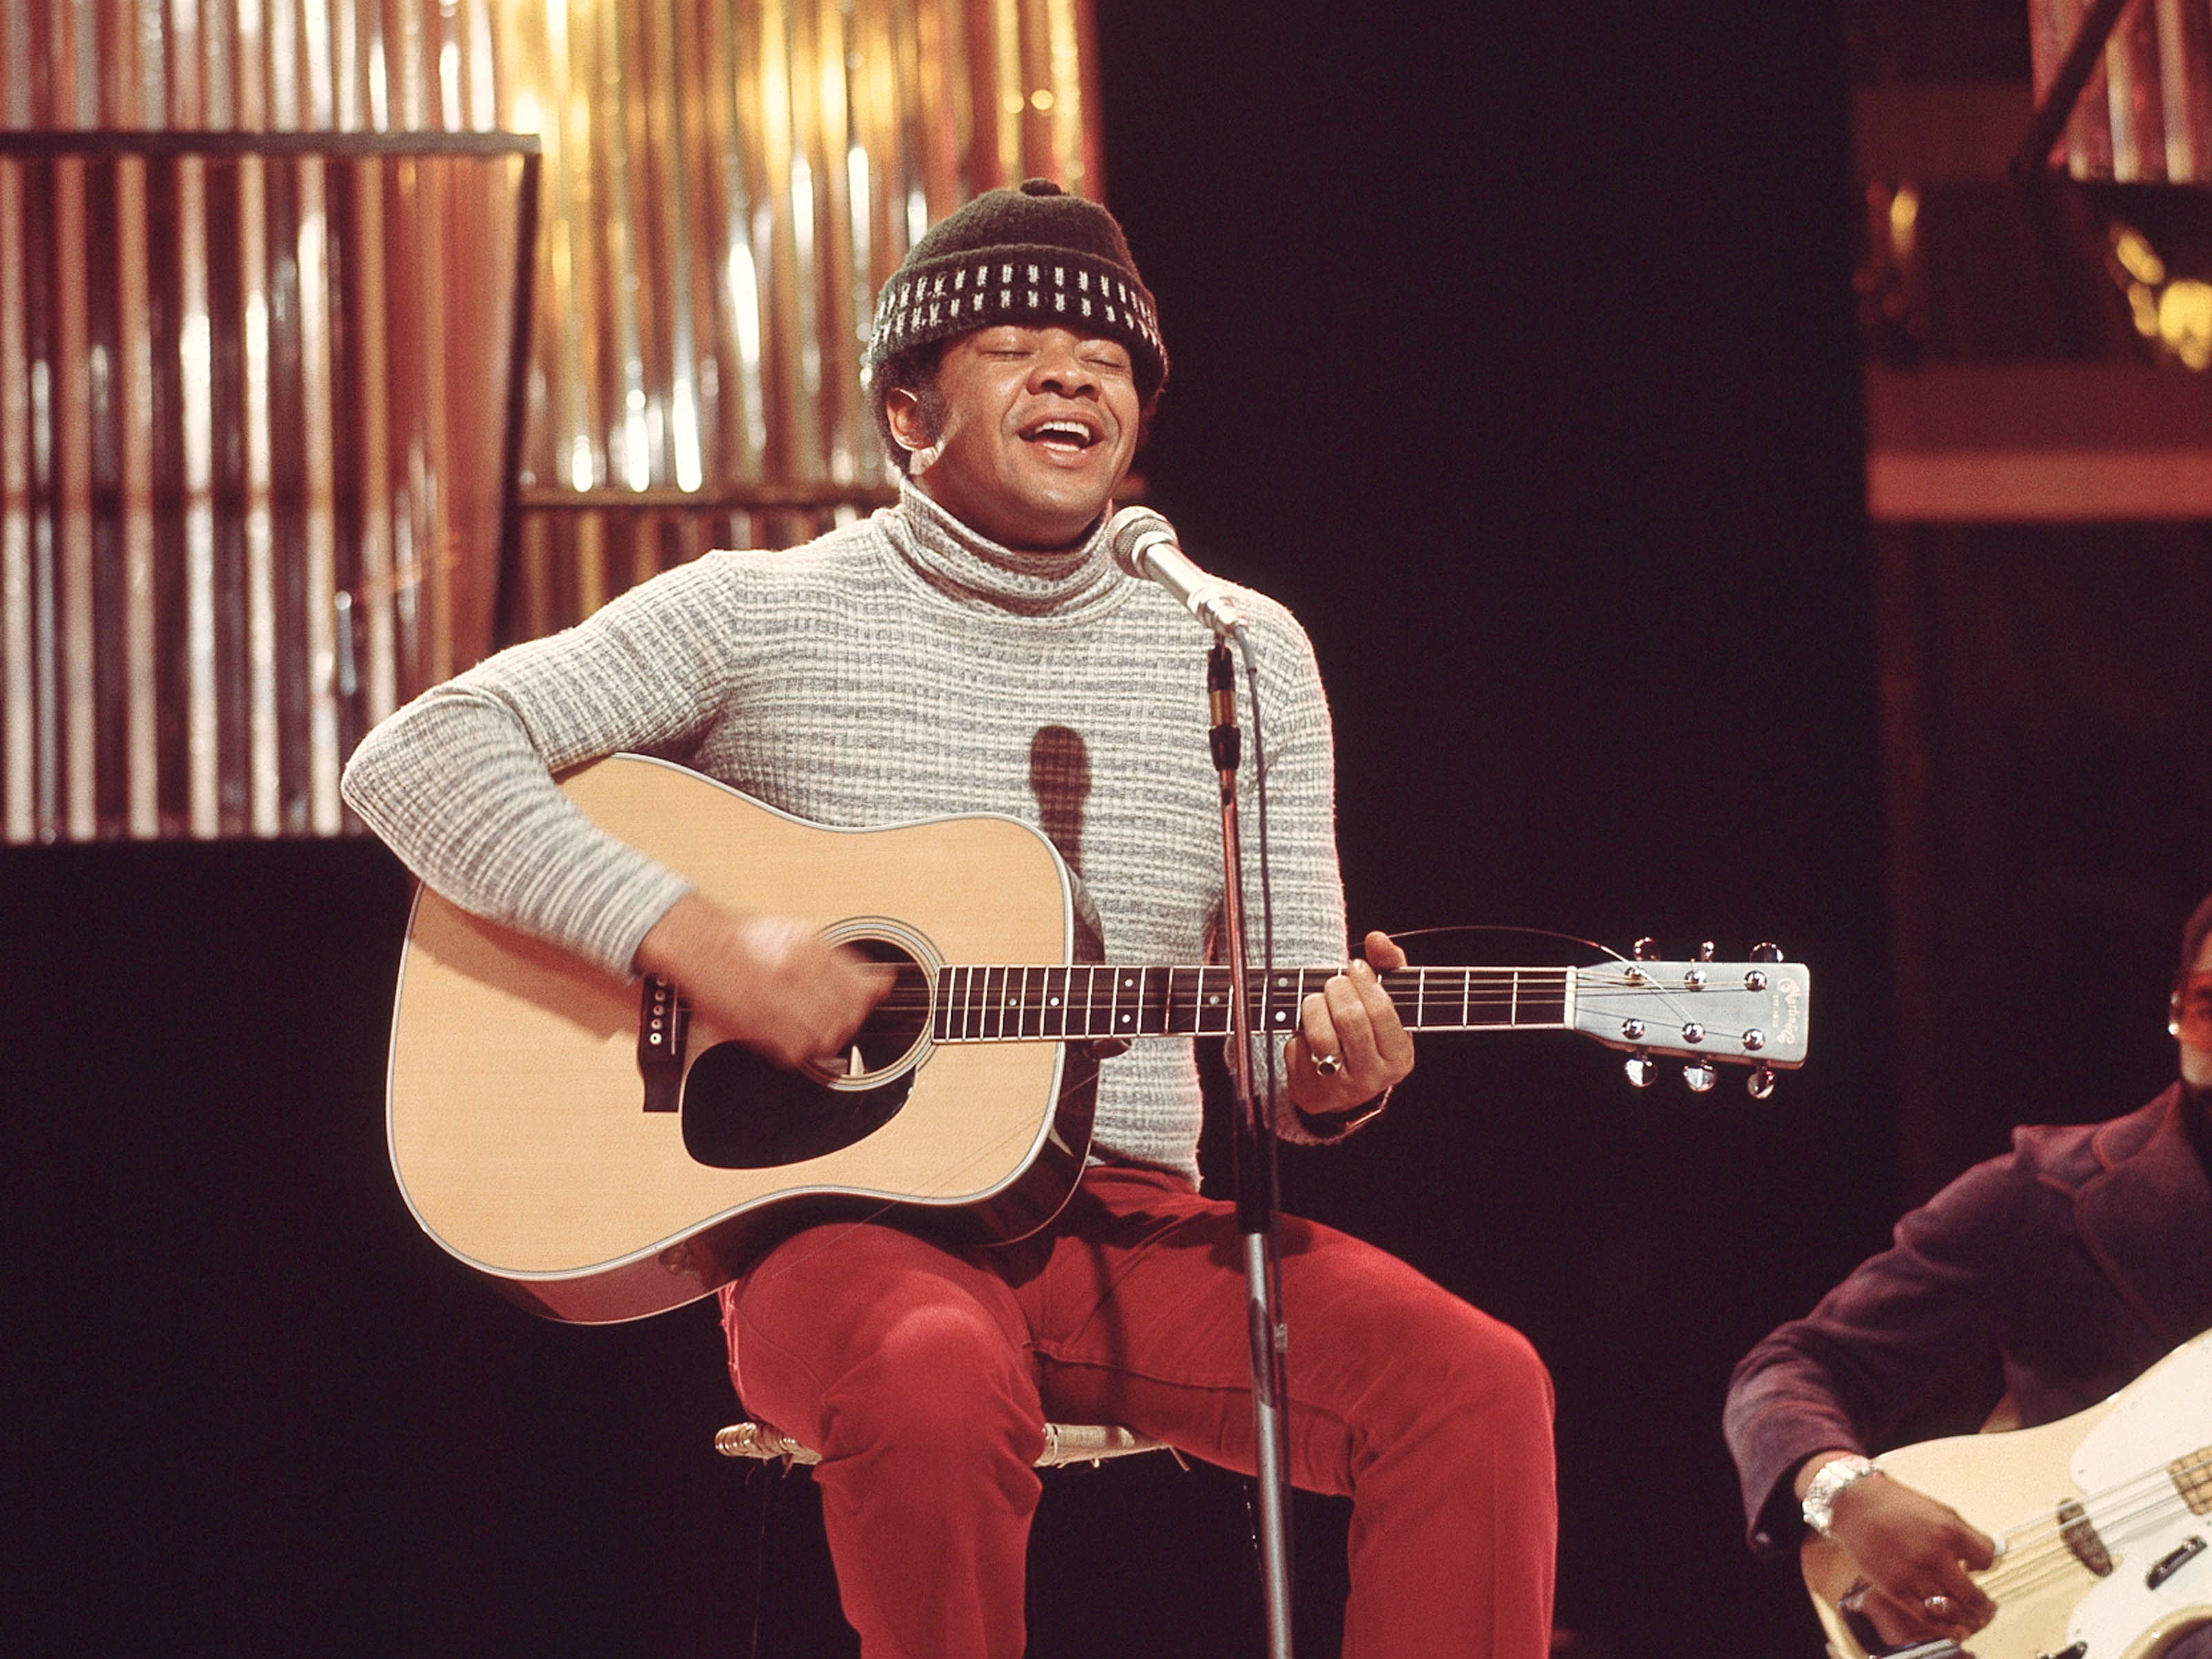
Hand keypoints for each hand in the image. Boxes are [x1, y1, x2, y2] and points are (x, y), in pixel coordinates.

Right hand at [636, 893, 891, 1069]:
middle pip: (846, 1014)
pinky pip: (795, 1051)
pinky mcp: (756, 1026)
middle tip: (840, 1015)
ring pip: (826, 1036)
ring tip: (816, 1025)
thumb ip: (842, 958)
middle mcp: (794, 973)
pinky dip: (801, 1050)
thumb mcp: (800, 933)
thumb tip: (881, 981)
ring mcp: (775, 1000)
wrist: (699, 945)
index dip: (866, 998)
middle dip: (849, 1019)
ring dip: (827, 1036)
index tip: (865, 999)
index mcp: (809, 948)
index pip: (859, 986)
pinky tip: (794, 1035)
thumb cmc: (745, 938)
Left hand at [1284, 930, 1414, 1116]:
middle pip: (1350, 1019)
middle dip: (1337, 990)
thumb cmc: (1368, 1035)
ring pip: (1320, 1035)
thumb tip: (1377, 938)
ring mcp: (1341, 1087)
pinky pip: (1297, 1049)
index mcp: (1399, 1057)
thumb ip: (1388, 968)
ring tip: (1316, 1000)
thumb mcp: (1387, 1005)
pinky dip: (1297, 1032)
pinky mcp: (1311, 1091)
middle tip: (1334, 983)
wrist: (1342, 1087)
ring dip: (1313, 1007)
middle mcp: (1373, 1077)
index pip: (1381, 1011)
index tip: (1355, 967)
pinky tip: (1305, 1031)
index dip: (1365, 982)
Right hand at [1800, 1454, 1997, 1646]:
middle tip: (1986, 1606)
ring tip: (1971, 1617)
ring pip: (1951, 1610)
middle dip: (1983, 1604)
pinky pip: (1926, 1617)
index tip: (1976, 1565)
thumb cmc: (1898, 1506)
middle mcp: (1933, 1554)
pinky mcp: (1894, 1588)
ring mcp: (1913, 1573)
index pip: (1987, 1560)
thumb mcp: (1938, 1510)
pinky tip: (1954, 1627)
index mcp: (1948, 1530)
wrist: (1855, 1505)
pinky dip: (1944, 1627)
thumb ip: (1964, 1534)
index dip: (1984, 1563)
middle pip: (1973, 1595)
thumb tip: (1990, 1557)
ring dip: (1965, 1617)